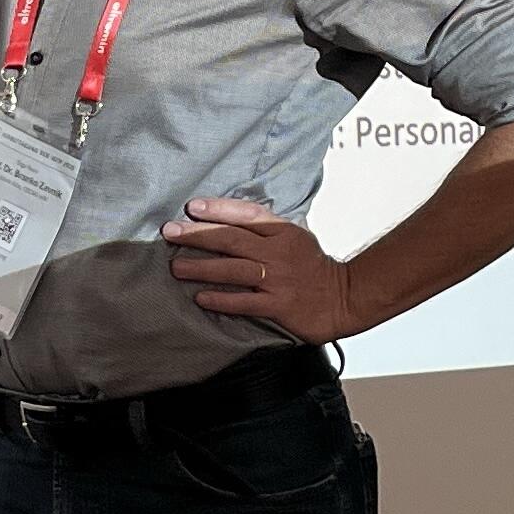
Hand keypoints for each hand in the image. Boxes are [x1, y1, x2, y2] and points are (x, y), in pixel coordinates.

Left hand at [160, 197, 355, 341]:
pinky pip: (244, 302)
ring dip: (202, 268)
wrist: (344, 298)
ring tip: (176, 267)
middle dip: (198, 235)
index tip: (192, 207)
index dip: (218, 209)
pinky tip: (201, 298)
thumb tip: (228, 219)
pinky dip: (221, 300)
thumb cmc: (314, 267)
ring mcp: (277, 280)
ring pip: (233, 270)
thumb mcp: (295, 236)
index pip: (246, 215)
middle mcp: (278, 253)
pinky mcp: (278, 306)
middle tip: (170, 233)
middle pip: (232, 240)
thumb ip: (266, 228)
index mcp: (282, 232)